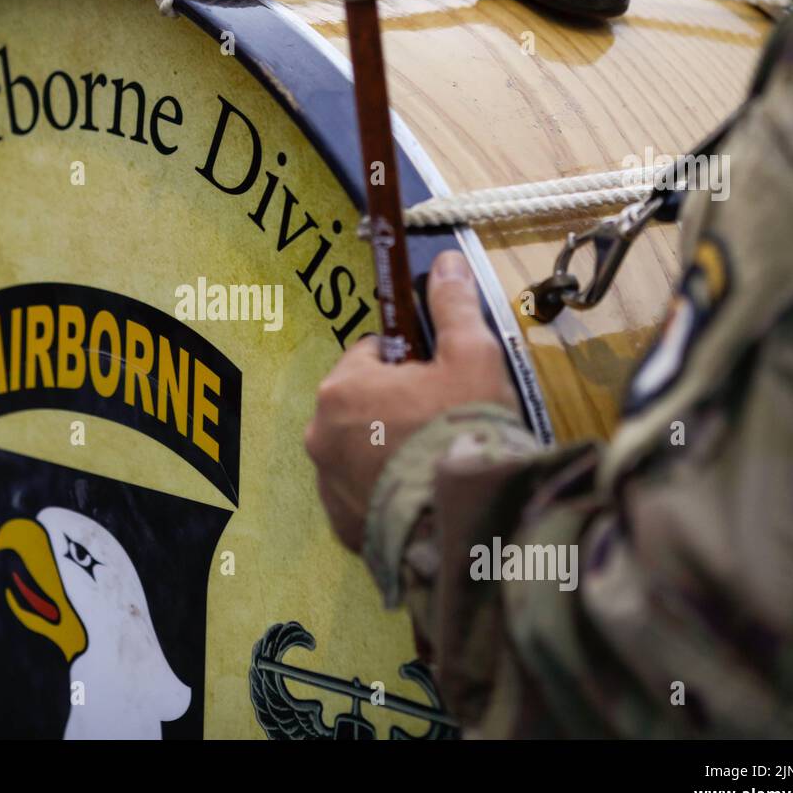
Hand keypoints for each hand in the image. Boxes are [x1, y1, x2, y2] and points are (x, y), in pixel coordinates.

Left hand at [304, 250, 518, 551]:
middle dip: (393, 409)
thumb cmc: (463, 430)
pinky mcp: (345, 527)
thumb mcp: (471, 356)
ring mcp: (329, 485)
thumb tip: (446, 265)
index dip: (407, 364)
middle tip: (441, 423)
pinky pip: (363, 499)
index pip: (369, 356)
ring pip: (358, 453)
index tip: (437, 378)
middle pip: (359, 406)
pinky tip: (422, 497)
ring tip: (434, 463)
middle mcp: (321, 436)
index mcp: (342, 387)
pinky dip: (386, 496)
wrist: (467, 520)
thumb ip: (452, 308)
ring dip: (386, 453)